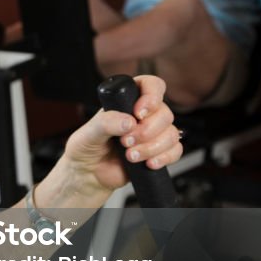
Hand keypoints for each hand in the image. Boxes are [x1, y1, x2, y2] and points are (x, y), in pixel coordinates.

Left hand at [61, 75, 182, 195]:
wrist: (88, 175)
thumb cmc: (85, 149)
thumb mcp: (88, 133)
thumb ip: (105, 123)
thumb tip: (128, 122)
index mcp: (126, 101)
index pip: (151, 85)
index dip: (151, 96)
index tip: (139, 113)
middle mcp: (143, 116)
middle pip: (165, 113)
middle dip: (146, 131)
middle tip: (126, 141)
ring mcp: (152, 134)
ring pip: (171, 134)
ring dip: (152, 147)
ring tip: (130, 156)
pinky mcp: (158, 152)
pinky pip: (175, 151)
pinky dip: (164, 158)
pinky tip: (148, 163)